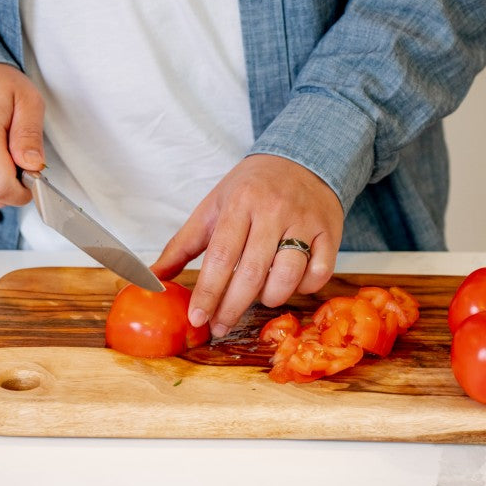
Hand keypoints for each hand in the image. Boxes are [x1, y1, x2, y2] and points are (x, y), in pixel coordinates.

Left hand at [152, 154, 343, 336]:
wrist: (302, 159)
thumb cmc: (251, 189)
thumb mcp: (213, 207)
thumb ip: (182, 245)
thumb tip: (154, 279)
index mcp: (240, 202)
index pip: (221, 256)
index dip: (209, 292)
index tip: (197, 318)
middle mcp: (274, 211)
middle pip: (252, 272)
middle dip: (232, 307)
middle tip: (220, 327)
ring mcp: (305, 221)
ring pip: (288, 276)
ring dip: (270, 298)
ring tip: (257, 297)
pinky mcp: (330, 231)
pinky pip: (319, 273)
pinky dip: (304, 288)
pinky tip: (290, 285)